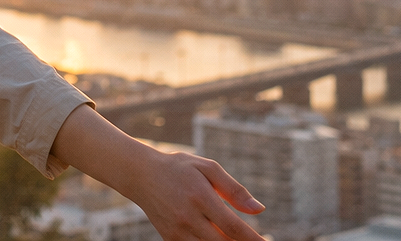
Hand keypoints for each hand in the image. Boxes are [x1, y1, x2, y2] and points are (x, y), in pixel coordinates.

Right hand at [50, 105, 265, 240]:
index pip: (233, 227)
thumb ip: (234, 189)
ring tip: (234, 239)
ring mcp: (178, 231)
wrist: (141, 175)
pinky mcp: (170, 239)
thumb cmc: (179, 168)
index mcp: (200, 196)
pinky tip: (215, 238)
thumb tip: (259, 210)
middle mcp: (188, 216)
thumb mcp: (206, 167)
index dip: (253, 240)